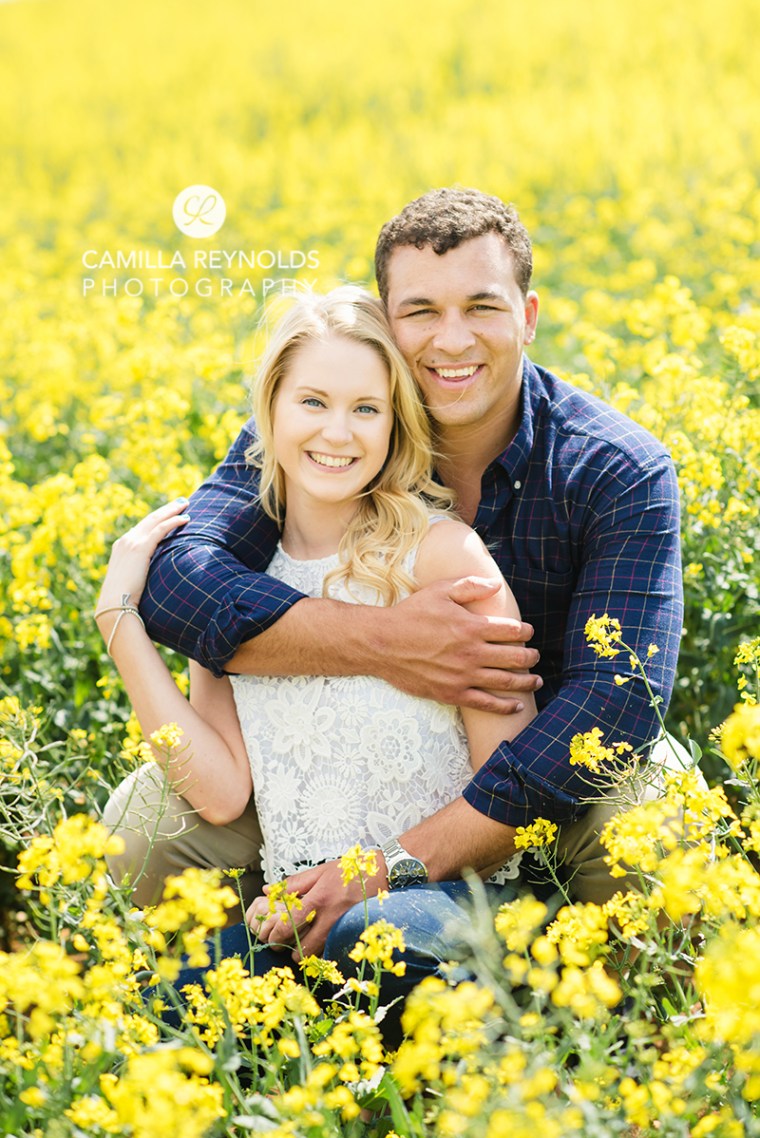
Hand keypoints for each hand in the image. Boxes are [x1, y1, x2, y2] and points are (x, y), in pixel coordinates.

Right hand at [96, 499, 189, 613]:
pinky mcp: (140, 548)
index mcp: (121, 547)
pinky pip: (160, 529)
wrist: (115, 603)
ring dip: (171, 510)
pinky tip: (185, 519)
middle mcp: (125, 541)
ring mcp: (132, 542)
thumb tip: (150, 577)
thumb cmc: (123, 598)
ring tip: (185, 504)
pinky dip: (173, 521)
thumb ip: (138, 572)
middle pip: (149, 519)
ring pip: (155, 520)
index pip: (142, 528)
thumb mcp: (131, 580)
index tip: (168, 513)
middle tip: (181, 502)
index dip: (157, 519)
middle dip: (166, 509)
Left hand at [245, 859, 380, 959]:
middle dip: (291, 951)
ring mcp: (342, 928)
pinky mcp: (352, 934)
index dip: (277, 935)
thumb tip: (268, 890)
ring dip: (307, 953)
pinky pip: (332, 951)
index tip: (272, 937)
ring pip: (318, 954)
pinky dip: (323, 951)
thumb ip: (293, 883)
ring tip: (301, 944)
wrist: (382, 873)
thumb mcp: (320, 871)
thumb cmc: (349, 870)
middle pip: (303, 948)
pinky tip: (319, 943)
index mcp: (319, 898)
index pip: (291, 924)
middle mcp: (330, 917)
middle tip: (286, 945)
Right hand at [375, 576, 541, 712]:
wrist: (383, 643)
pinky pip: (486, 703)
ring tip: (536, 680)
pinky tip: (516, 706)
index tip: (528, 632)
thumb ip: (470, 586)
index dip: (525, 631)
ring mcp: (464, 676)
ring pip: (506, 681)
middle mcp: (472, 653)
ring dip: (526, 681)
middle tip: (536, 656)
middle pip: (515, 657)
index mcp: (472, 627)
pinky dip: (505, 706)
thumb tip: (496, 585)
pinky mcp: (452, 693)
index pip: (511, 630)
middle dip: (531, 656)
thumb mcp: (439, 590)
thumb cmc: (411, 614)